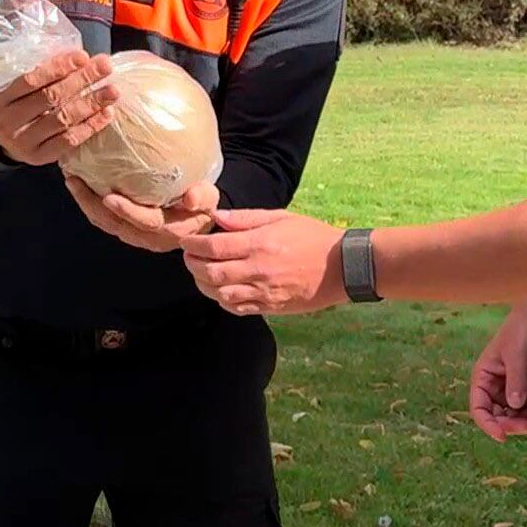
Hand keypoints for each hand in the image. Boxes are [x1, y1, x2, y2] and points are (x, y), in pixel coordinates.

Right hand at [0, 51, 119, 166]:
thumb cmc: (14, 106)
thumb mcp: (13, 88)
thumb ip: (37, 73)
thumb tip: (76, 57)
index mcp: (0, 98)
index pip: (31, 80)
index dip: (58, 67)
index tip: (83, 56)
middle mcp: (9, 121)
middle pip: (50, 98)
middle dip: (81, 80)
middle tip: (105, 67)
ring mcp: (23, 141)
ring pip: (62, 120)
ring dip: (91, 103)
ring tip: (112, 91)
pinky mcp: (39, 157)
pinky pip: (69, 141)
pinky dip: (90, 126)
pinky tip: (106, 113)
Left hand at [64, 177, 218, 252]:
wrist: (199, 223)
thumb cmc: (203, 206)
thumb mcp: (210, 199)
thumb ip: (202, 197)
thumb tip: (190, 197)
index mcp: (171, 229)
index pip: (146, 222)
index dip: (127, 211)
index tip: (109, 197)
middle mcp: (149, 238)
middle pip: (116, 225)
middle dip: (92, 204)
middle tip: (75, 181)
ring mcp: (136, 237)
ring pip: (106, 224)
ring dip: (86, 204)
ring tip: (72, 182)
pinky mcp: (128, 232)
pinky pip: (105, 222)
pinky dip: (90, 206)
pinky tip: (81, 188)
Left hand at [180, 209, 346, 316]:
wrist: (341, 267)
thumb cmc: (312, 237)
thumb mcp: (281, 218)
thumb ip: (245, 218)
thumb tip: (216, 218)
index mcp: (260, 244)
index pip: (213, 247)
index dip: (193, 244)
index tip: (185, 241)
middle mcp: (258, 270)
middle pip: (210, 272)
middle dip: (191, 264)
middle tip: (188, 256)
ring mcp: (263, 292)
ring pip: (219, 294)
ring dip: (203, 284)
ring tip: (200, 273)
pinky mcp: (270, 307)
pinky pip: (236, 308)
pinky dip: (221, 299)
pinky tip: (220, 289)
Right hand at [470, 305, 526, 441]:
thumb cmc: (522, 333)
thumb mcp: (517, 356)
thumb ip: (515, 382)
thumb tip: (515, 406)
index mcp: (483, 378)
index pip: (479, 408)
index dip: (488, 424)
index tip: (502, 435)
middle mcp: (494, 388)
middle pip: (497, 417)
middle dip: (512, 425)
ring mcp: (511, 391)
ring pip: (512, 418)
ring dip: (524, 425)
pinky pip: (526, 413)